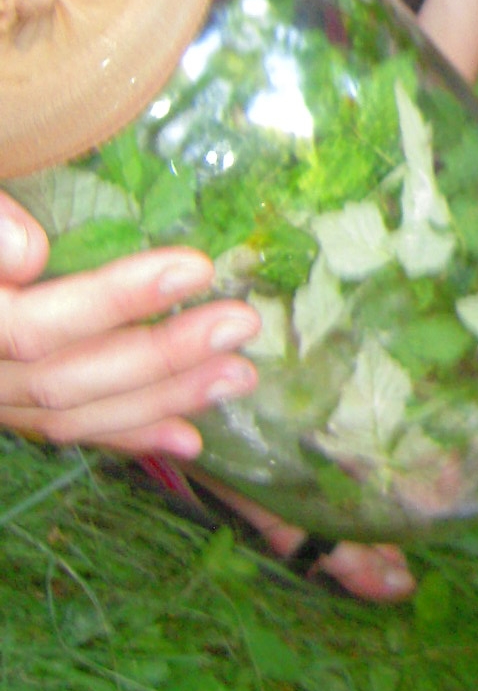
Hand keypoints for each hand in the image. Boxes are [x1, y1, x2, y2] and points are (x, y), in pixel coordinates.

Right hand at [0, 195, 259, 458]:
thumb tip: (27, 252)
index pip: (30, 327)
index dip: (113, 300)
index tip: (194, 265)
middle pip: (61, 378)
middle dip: (159, 355)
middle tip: (240, 321)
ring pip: (69, 414)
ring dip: (161, 399)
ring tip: (239, 374)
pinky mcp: (1, 404)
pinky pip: (61, 432)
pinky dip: (125, 437)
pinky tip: (189, 437)